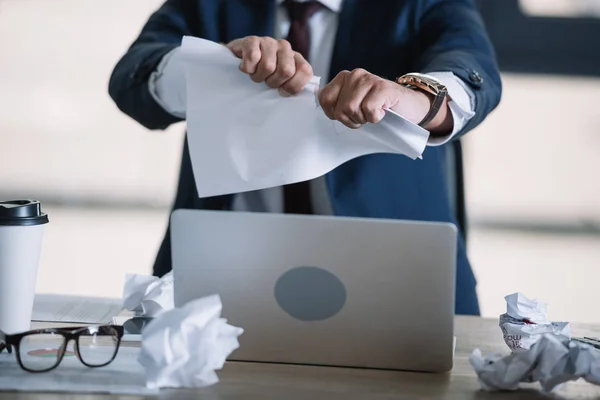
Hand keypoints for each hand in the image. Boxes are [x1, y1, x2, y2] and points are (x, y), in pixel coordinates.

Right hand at [227, 36, 312, 95]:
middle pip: (286, 71)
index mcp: (296, 59)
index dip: (292, 86)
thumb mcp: (282, 84)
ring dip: (258, 77)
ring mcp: (269, 42)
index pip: (305, 71)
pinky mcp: (252, 41)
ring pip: (268, 66)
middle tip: (266, 81)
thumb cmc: (263, 77)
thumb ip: (298, 86)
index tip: (281, 91)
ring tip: (255, 74)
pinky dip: (247, 69)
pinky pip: (252, 58)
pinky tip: (246, 68)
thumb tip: (313, 90)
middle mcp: (285, 48)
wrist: (235, 64)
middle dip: (273, 82)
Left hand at [318, 69, 452, 133]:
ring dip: (364, 119)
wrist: (409, 107)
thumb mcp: (353, 105)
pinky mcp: (383, 87)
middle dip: (351, 120)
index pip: (323, 100)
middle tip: (364, 116)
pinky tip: (383, 111)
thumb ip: (336, 105)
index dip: (334, 114)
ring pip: (352, 110)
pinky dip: (376, 118)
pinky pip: (369, 110)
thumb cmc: (378, 108)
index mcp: (343, 78)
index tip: (349, 115)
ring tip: (374, 113)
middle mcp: (354, 75)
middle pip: (339, 109)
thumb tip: (324, 112)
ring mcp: (369, 79)